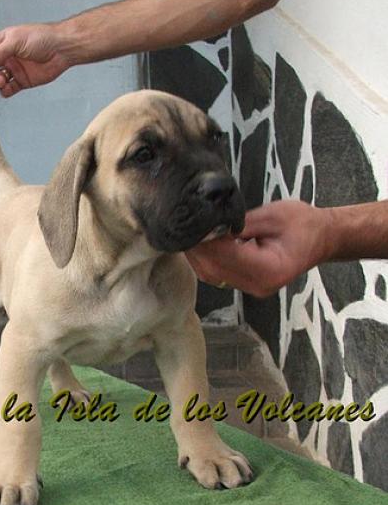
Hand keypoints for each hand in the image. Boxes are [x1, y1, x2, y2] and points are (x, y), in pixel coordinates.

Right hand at [0, 24, 71, 96]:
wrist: (61, 49)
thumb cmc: (40, 38)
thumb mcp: (14, 42)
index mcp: (2, 42)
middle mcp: (6, 56)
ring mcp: (14, 69)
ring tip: (0, 81)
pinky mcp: (23, 81)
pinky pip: (9, 89)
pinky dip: (5, 91)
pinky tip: (6, 89)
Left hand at [185, 201, 332, 297]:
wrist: (323, 238)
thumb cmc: (303, 223)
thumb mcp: (272, 216)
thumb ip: (240, 224)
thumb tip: (210, 225)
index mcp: (270, 269)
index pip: (228, 256)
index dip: (207, 241)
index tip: (192, 223)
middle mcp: (259, 285)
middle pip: (215, 270)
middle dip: (197, 248)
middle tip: (182, 226)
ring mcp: (252, 288)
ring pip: (212, 275)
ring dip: (197, 255)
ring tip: (187, 232)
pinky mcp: (247, 284)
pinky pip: (218, 274)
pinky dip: (206, 259)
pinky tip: (200, 242)